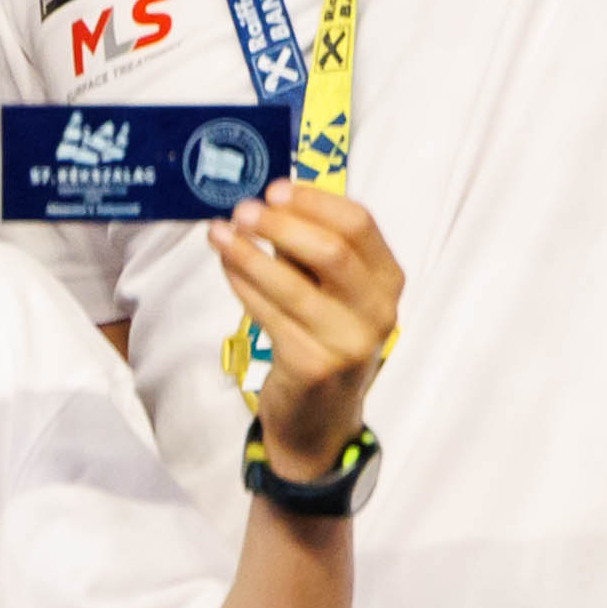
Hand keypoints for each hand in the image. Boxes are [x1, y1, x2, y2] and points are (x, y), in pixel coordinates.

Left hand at [221, 183, 400, 477]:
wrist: (320, 419)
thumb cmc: (322, 338)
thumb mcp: (330, 292)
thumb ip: (308, 252)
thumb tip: (266, 202)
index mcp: (387, 281)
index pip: (360, 224)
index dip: (314, 201)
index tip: (274, 188)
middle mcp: (378, 311)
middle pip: (332, 251)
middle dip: (280, 224)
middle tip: (242, 209)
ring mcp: (349, 342)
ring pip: (293, 284)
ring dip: (249, 253)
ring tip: (218, 233)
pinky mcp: (313, 366)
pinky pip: (269, 314)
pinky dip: (243, 284)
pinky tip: (227, 266)